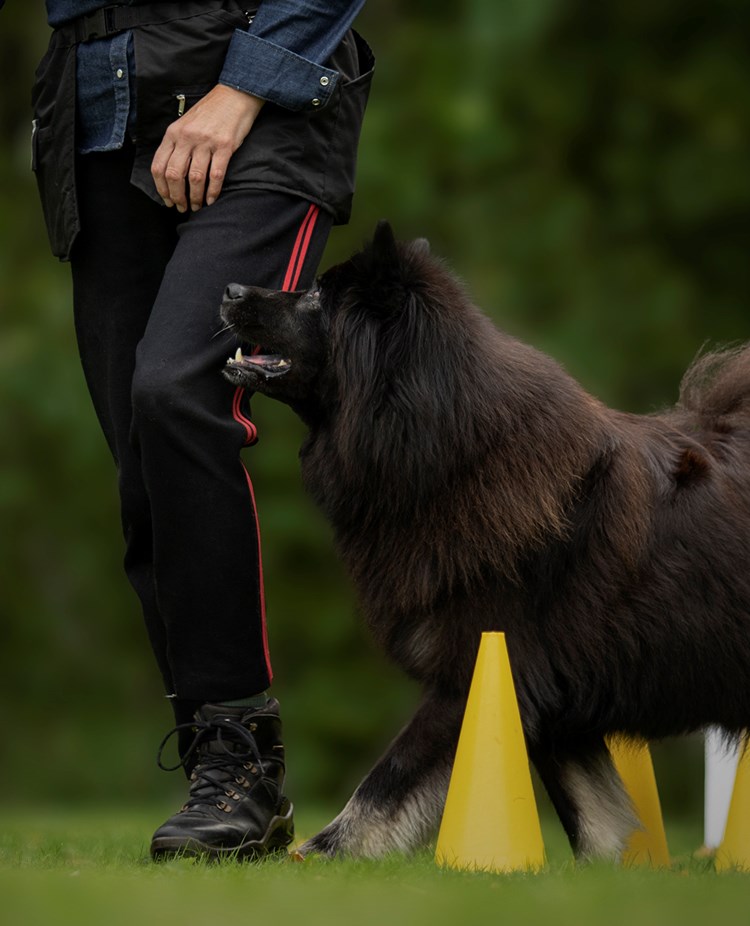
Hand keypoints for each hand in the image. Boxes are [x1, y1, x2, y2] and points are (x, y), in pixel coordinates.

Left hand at [151, 84, 263, 211]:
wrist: (234, 95)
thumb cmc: (210, 113)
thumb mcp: (185, 124)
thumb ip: (176, 144)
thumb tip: (170, 172)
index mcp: (173, 133)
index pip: (159, 166)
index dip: (161, 188)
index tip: (167, 200)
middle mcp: (187, 137)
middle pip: (174, 175)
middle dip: (177, 196)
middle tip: (182, 208)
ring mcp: (206, 142)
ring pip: (194, 178)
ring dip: (195, 197)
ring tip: (197, 206)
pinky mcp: (224, 146)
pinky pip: (216, 175)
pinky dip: (213, 191)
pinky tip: (212, 200)